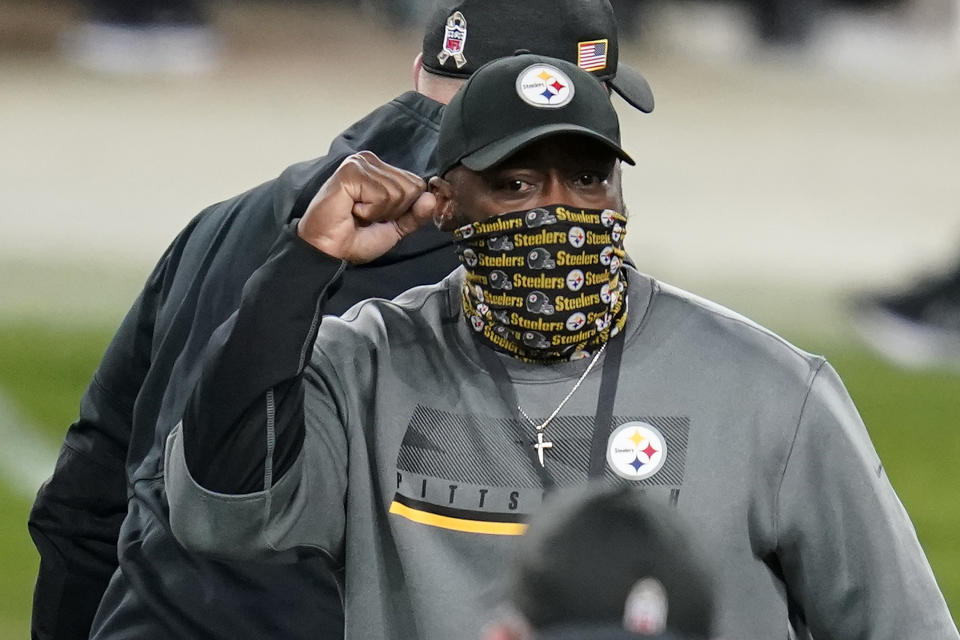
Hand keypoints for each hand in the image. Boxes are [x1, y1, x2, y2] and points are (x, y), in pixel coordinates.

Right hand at [297, 151, 435, 262]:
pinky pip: (382, 195)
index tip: (379, 217)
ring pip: (398, 192)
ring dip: (379, 212)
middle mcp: (370, 161)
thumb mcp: (395, 228)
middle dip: (393, 211)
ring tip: (357, 213)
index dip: (405, 209)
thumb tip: (432, 198)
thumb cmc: (356, 238)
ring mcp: (359, 163)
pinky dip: (370, 211)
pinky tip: (352, 210)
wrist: (330, 251)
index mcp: (381, 170)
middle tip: (366, 216)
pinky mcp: (350, 171)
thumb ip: (415, 214)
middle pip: (411, 187)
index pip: (417, 184)